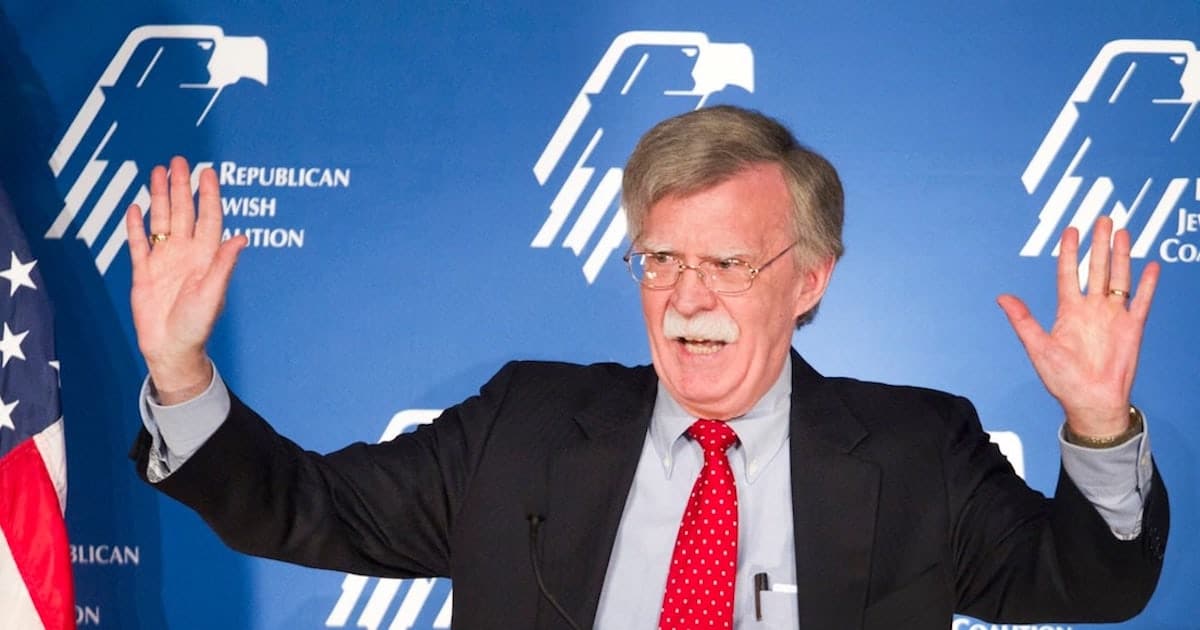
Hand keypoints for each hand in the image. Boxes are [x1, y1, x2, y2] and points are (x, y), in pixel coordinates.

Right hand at [126, 156, 246, 403]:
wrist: (171, 348)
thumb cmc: (198, 325)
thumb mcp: (213, 293)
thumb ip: (224, 264)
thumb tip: (242, 237)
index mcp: (206, 257)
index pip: (209, 218)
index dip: (209, 195)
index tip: (208, 172)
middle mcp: (186, 254)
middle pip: (183, 212)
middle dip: (182, 187)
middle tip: (179, 160)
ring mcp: (164, 261)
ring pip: (161, 221)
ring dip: (160, 197)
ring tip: (158, 172)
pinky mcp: (144, 273)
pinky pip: (139, 244)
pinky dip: (136, 227)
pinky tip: (136, 208)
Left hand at [997, 216, 1158, 437]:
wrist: (1091, 402)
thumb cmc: (1063, 380)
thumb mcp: (1038, 347)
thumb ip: (1023, 321)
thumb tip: (1002, 297)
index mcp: (1068, 312)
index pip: (1068, 274)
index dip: (1069, 252)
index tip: (1070, 230)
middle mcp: (1091, 310)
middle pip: (1096, 269)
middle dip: (1098, 244)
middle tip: (1102, 218)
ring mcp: (1113, 317)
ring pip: (1119, 278)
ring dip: (1121, 255)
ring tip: (1122, 232)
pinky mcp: (1132, 328)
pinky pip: (1141, 301)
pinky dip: (1147, 284)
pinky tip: (1151, 265)